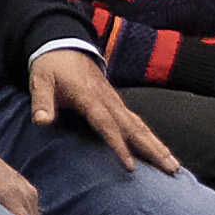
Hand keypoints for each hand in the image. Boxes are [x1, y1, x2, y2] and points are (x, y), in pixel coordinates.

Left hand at [27, 45, 178, 173]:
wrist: (63, 45)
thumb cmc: (51, 67)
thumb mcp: (40, 81)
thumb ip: (41, 102)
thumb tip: (41, 121)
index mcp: (89, 97)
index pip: (107, 125)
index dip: (119, 145)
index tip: (130, 166)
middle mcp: (108, 100)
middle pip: (134, 128)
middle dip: (153, 149)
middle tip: (172, 169)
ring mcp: (115, 102)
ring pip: (140, 126)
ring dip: (158, 146)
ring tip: (174, 166)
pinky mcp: (116, 103)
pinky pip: (136, 123)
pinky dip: (150, 138)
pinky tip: (161, 152)